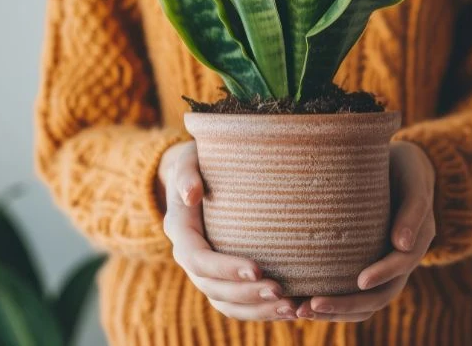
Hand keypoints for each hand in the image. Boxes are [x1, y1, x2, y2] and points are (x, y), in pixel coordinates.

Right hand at [159, 141, 297, 319]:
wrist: (196, 174)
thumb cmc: (198, 162)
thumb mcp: (189, 160)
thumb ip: (187, 174)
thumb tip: (192, 194)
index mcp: (180, 231)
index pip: (199, 260)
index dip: (226, 268)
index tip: (258, 268)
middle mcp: (188, 256)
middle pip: (213, 288)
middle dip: (247, 294)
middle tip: (281, 292)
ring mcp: (203, 269)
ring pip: (225, 302)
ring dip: (256, 310)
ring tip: (291, 307)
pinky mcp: (220, 275)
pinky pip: (235, 302)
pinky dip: (258, 310)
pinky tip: (289, 308)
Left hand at [296, 141, 435, 321]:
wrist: (398, 166)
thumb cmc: (405, 167)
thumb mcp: (413, 179)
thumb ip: (413, 208)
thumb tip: (401, 244)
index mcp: (416, 241)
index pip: (401, 265)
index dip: (383, 273)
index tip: (360, 280)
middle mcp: (400, 259)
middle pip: (379, 295)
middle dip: (348, 304)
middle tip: (314, 304)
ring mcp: (383, 264)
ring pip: (364, 302)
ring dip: (336, 310)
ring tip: (302, 310)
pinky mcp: (365, 262)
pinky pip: (351, 291)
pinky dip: (333, 300)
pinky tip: (303, 301)